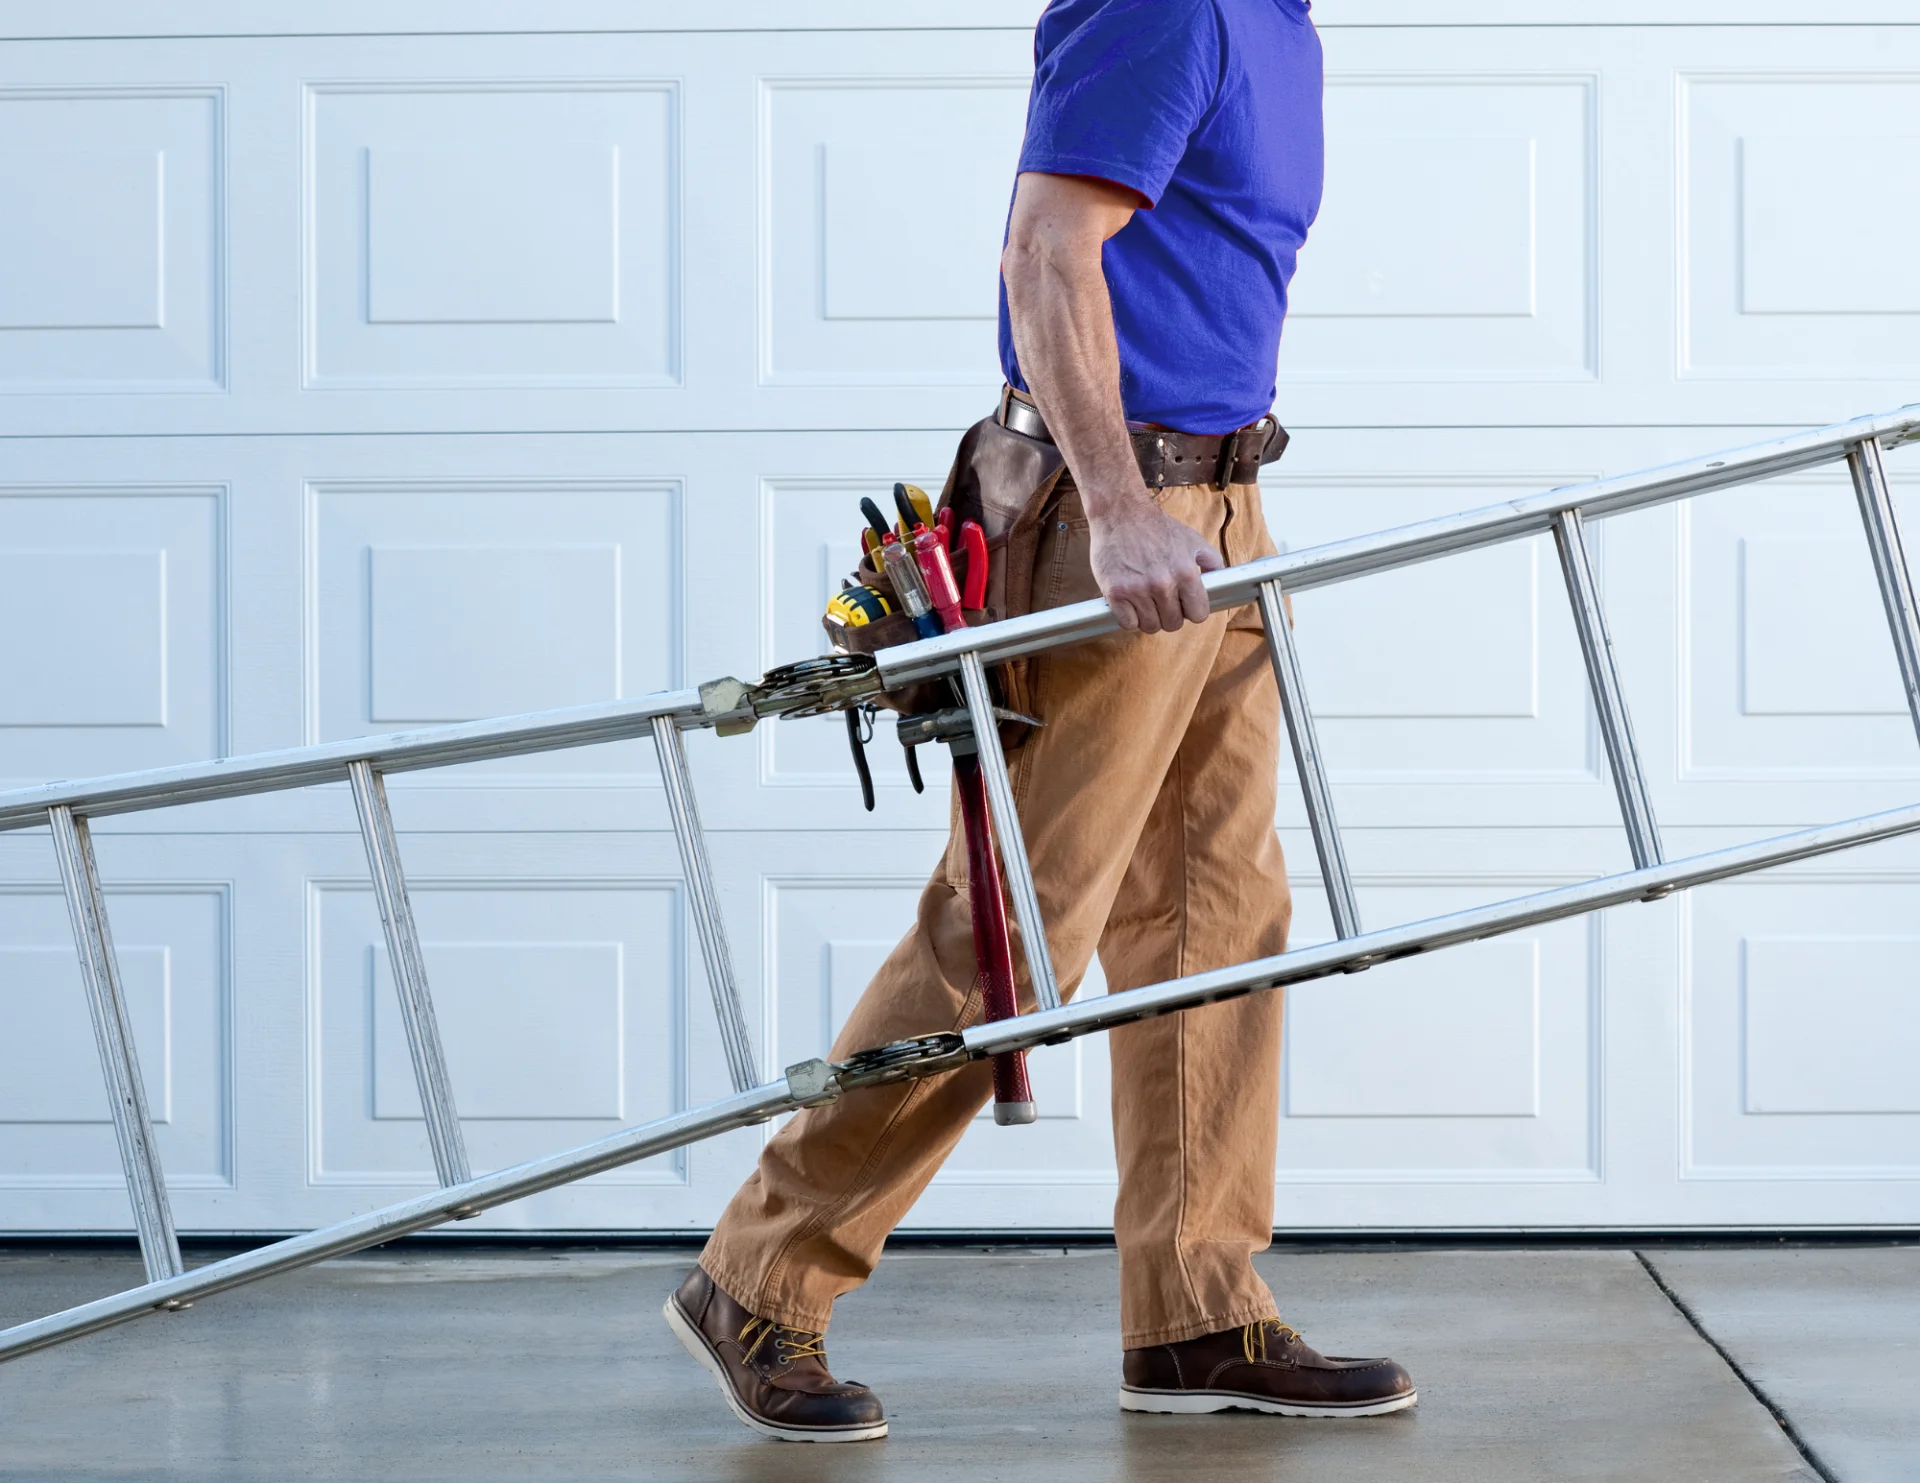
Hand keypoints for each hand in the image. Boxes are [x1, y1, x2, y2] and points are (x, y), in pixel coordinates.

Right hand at [1089, 496, 1223, 633]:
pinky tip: (1130, 603)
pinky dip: (1129, 618)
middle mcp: (1162, 583)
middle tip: (1162, 601)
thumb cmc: (1156, 527)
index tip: (1184, 605)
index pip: (1198, 615)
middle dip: (1170, 615)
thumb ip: (1211, 562)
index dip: (1191, 611)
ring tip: (1145, 602)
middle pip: (1173, 624)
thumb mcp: (1192, 540)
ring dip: (1149, 618)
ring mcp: (1137, 589)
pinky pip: (1127, 624)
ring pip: (1150, 626)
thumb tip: (1220, 582)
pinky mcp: (1115, 592)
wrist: (1120, 513)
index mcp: (1185, 573)